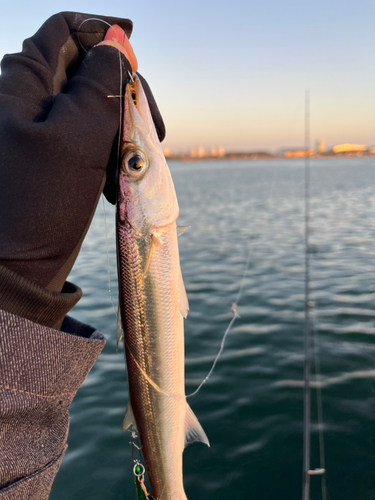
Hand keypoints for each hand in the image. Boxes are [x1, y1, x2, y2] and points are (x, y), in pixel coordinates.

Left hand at [0, 12, 164, 292]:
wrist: (16, 267)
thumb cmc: (39, 205)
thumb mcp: (74, 140)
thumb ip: (97, 87)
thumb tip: (114, 44)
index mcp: (24, 83)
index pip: (66, 32)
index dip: (102, 33)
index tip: (133, 49)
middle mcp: (30, 100)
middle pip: (88, 70)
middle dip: (123, 94)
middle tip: (152, 128)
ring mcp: (43, 132)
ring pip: (96, 109)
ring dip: (121, 131)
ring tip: (127, 167)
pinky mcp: (56, 160)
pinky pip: (92, 141)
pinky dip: (110, 154)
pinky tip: (112, 183)